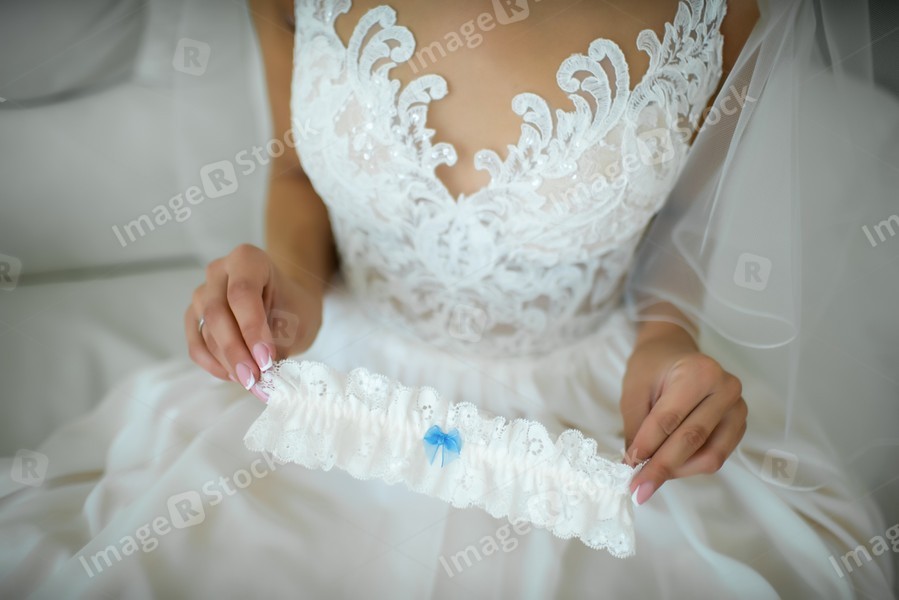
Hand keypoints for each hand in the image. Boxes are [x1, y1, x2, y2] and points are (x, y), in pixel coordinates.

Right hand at [185, 244, 323, 401]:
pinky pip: (196, 343)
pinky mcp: (194, 316)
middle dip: (236, 351)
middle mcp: (219, 271)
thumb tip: (263, 377)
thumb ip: (279, 343)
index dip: (252, 329)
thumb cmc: (294, 307)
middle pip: (217, 312)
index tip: (266, 359)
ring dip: (227, 361)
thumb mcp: (298, 320)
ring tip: (251, 379)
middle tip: (255, 378)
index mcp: (248, 259)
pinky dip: (212, 364)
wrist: (286, 304)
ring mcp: (202, 292)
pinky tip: (233, 376)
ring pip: (206, 330)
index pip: (242, 292)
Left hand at [620, 322, 746, 504]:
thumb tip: (636, 466)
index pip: (670, 419)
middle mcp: (726, 389)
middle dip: (662, 468)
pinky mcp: (739, 425)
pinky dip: (690, 466)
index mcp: (699, 372)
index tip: (629, 470)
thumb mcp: (634, 390)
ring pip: (709, 455)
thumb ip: (636, 427)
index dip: (648, 447)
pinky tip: (670, 463)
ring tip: (652, 474)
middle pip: (692, 440)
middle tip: (640, 488)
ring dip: (678, 471)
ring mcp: (738, 408)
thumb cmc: (652, 368)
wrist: (673, 353)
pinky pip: (717, 456)